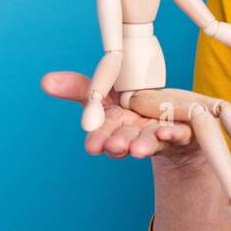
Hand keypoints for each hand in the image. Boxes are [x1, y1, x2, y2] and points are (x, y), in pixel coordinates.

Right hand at [40, 71, 200, 164]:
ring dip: (145, 144)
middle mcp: (137, 134)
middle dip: (120, 143)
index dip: (99, 139)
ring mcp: (161, 135)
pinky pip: (180, 133)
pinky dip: (174, 133)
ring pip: (151, 140)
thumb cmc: (135, 109)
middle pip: (127, 139)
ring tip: (139, 148)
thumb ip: (78, 89)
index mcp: (117, 126)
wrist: (177, 124)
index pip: (105, 132)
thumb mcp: (104, 95)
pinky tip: (168, 132)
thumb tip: (45, 81)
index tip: (93, 146)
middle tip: (115, 146)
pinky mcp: (185, 133)